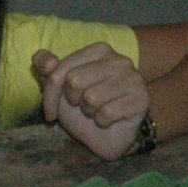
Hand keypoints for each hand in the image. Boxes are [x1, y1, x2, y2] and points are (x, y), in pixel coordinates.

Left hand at [33, 44, 150, 159]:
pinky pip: (107, 113)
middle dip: (72, 101)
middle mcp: (119, 59)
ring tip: (97, 111)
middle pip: (74, 81)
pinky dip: (102, 122)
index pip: (60, 70)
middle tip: (82, 106)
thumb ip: (45, 67)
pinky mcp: (142, 99)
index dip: (50, 95)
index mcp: (99, 50)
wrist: (107, 136)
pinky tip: (109, 120)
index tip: (50, 111)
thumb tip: (46, 61)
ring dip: (89, 112)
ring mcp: (134, 78)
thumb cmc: (83, 108)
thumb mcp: (58, 88)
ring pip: (91, 98)